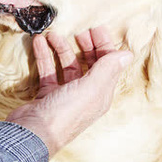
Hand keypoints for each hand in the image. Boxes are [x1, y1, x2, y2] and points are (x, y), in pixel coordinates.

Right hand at [6, 27, 132, 156]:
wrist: (33, 133)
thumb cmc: (65, 112)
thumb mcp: (91, 88)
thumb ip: (108, 68)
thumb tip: (128, 54)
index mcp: (100, 94)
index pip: (107, 65)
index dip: (104, 45)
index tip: (95, 28)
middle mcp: (85, 94)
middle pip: (88, 65)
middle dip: (84, 46)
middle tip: (78, 31)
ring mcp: (65, 95)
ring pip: (66, 66)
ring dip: (60, 49)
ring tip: (51, 34)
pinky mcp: (46, 96)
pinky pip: (48, 72)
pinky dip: (44, 57)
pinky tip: (39, 43)